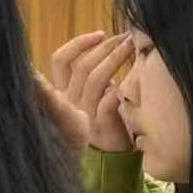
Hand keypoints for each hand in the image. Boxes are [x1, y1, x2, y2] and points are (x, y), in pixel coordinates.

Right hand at [48, 30, 134, 152]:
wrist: (111, 158)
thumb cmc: (105, 120)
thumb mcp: (93, 95)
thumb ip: (92, 76)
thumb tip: (110, 44)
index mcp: (64, 91)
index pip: (60, 61)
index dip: (77, 44)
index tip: (99, 34)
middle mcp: (69, 101)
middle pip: (81, 65)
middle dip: (105, 47)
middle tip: (126, 37)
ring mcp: (83, 114)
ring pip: (94, 79)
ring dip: (114, 59)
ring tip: (132, 49)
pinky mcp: (100, 126)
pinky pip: (107, 102)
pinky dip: (118, 89)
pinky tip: (130, 80)